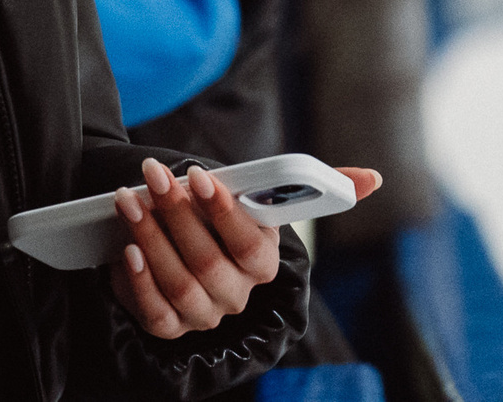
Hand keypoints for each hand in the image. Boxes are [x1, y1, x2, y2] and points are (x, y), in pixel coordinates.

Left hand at [107, 157, 383, 339]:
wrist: (166, 231)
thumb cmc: (207, 206)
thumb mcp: (246, 190)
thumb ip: (303, 184)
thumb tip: (374, 179)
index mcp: (263, 262)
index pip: (253, 245)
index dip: (225, 212)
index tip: (197, 176)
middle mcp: (238, 293)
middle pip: (210, 263)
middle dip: (178, 216)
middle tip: (153, 177)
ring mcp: (204, 313)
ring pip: (180, 283)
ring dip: (151, 238)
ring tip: (129, 200)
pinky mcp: (170, 325)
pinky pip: (156, 313)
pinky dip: (140, 282)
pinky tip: (128, 250)